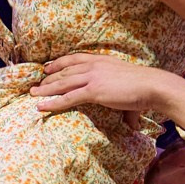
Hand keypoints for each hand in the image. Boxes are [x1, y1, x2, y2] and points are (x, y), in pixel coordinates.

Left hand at [33, 53, 184, 122]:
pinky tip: (42, 106)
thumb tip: (130, 125)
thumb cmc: (145, 88)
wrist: (152, 86)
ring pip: (62, 83)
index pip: (75, 59)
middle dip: (48, 78)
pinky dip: (53, 102)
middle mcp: (94, 65)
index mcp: (101, 60)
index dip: (59, 63)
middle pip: (65, 70)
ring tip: (32, 95)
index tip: (48, 67)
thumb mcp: (127, 84)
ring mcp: (92, 77)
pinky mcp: (93, 90)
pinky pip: (68, 97)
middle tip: (35, 84)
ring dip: (45, 89)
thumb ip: (123, 99)